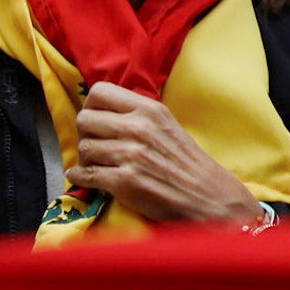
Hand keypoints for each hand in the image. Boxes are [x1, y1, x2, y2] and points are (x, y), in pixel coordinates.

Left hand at [70, 82, 264, 226]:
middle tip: (96, 146)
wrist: (209, 197)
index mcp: (149, 109)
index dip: (91, 107)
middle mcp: (138, 128)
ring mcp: (130, 154)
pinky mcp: (123, 181)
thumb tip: (103, 114)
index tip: (97, 122)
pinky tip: (87, 180)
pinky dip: (80, 178)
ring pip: (83, 148)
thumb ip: (138, 115)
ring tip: (100, 166)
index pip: (99, 92)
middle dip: (85, 135)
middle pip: (84, 119)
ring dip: (87, 160)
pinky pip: (84, 175)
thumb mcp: (168, 125)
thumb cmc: (189, 164)